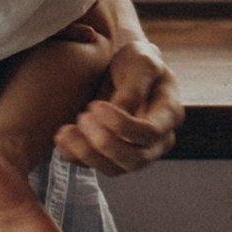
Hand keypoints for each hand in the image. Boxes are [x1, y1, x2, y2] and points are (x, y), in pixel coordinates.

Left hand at [53, 22, 184, 177]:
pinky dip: (76, 156)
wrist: (123, 69)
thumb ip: (133, 87)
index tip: (96, 105)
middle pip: (135, 159)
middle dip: (104, 143)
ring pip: (115, 169)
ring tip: (65, 132)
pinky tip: (62, 138)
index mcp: (169, 114)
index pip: (149, 132)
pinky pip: (95, 166)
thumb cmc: (137, 62)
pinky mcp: (113, 156)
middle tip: (83, 117)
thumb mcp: (140, 62)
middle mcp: (158, 140)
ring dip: (87, 154)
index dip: (122, 125)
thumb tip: (120, 112)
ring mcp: (136, 151)